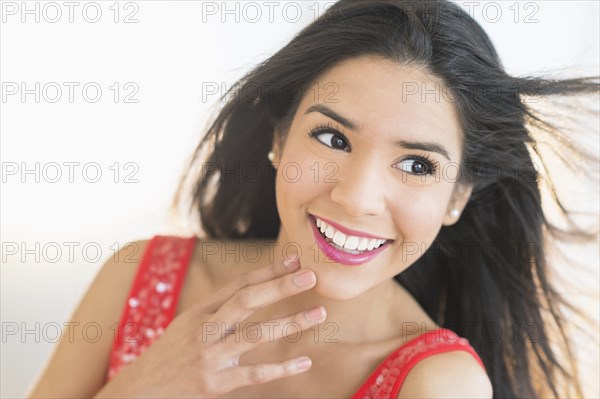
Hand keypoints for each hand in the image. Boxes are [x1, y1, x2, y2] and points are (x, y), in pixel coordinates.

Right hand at [93, 253, 325, 397]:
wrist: (140, 388)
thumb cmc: (172, 352)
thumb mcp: (189, 323)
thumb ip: (220, 310)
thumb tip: (255, 291)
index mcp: (201, 311)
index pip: (239, 284)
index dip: (268, 270)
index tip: (294, 259)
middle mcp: (205, 329)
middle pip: (247, 301)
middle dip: (280, 286)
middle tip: (310, 275)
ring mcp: (209, 356)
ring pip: (254, 335)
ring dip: (289, 323)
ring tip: (318, 315)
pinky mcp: (214, 384)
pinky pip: (253, 374)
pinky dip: (281, 368)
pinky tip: (304, 361)